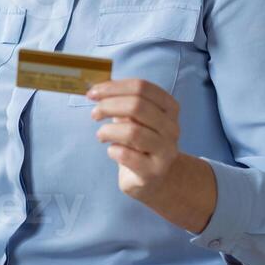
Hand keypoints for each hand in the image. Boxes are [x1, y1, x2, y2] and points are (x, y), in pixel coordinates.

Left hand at [87, 77, 182, 197]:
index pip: (142, 87)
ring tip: (101, 135)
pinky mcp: (153, 172)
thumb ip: (121, 101)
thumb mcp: (134, 118)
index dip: (113, 87)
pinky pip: (126, 156)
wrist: (154, 177)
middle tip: (94, 113)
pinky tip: (112, 151)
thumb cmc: (140, 142)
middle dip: (108, 106)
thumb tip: (96, 90)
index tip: (92, 92)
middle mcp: (172, 127)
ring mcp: (165, 151)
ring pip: (133, 132)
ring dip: (108, 130)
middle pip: (137, 106)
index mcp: (169, 107)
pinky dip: (112, 150)